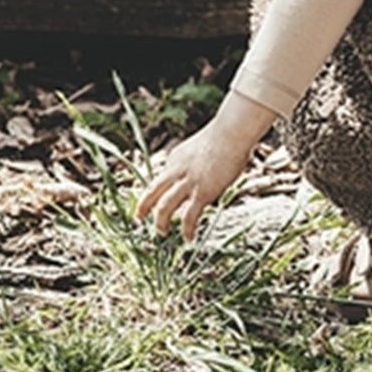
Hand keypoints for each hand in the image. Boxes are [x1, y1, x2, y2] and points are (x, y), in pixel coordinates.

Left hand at [135, 90, 275, 237]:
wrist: (232, 132)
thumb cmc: (226, 136)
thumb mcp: (205, 147)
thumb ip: (200, 161)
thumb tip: (209, 171)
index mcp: (176, 158)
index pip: (163, 178)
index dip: (162, 190)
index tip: (163, 198)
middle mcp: (176, 170)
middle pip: (152, 191)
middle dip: (143, 206)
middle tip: (139, 217)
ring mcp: (187, 183)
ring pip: (163, 207)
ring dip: (160, 222)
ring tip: (161, 232)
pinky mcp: (201, 193)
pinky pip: (189, 217)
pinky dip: (187, 230)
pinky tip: (188, 238)